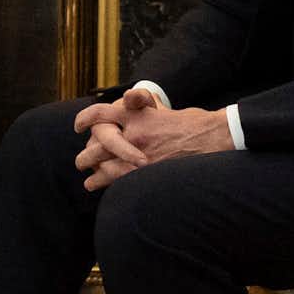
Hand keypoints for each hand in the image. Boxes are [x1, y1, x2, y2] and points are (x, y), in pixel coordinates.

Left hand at [72, 88, 233, 190]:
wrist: (215, 137)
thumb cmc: (190, 123)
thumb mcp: (162, 109)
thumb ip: (141, 110)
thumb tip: (128, 106)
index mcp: (136, 114)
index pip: (100, 114)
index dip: (85, 120)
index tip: (78, 127)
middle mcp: (134, 134)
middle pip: (97, 145)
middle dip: (87, 155)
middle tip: (81, 161)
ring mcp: (141, 154)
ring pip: (105, 166)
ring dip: (94, 174)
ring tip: (89, 180)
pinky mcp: (149, 172)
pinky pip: (119, 181)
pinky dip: (106, 184)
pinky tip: (99, 187)